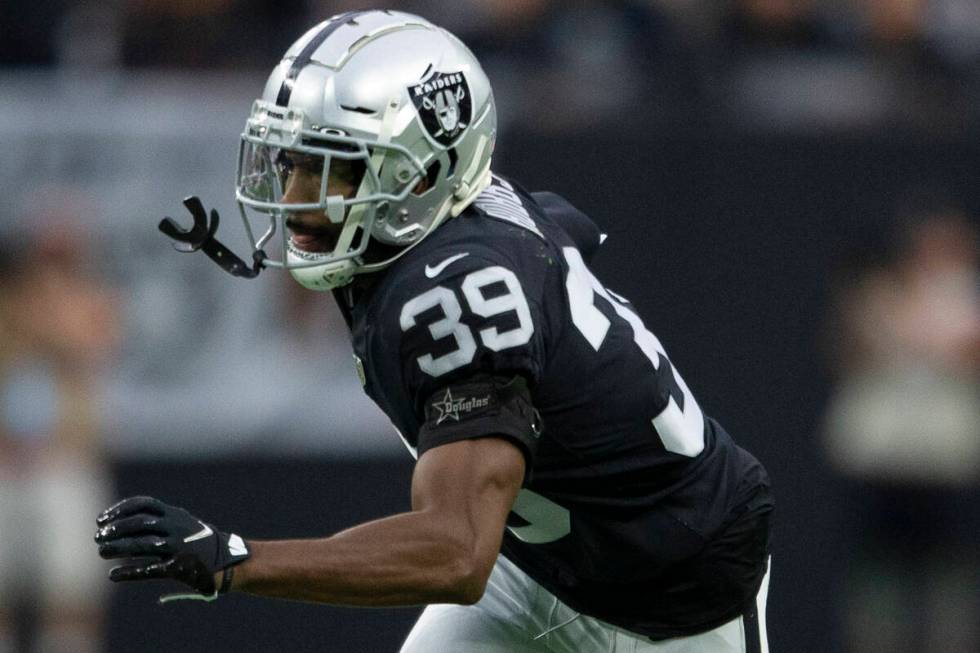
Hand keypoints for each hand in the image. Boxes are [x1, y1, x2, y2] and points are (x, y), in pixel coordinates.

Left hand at [95, 496, 249, 600]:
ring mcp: (178, 547)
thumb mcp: (181, 523)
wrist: (227, 560)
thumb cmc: (196, 542)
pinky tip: (113, 575)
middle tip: (99, 537)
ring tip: (101, 552)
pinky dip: (130, 571)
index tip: (101, 519)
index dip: (120, 510)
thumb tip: (116, 523)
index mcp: (175, 514)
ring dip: (118, 548)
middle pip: (140, 524)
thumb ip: (156, 521)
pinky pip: (150, 569)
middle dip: (116, 529)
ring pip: (142, 545)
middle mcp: (176, 527)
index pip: (143, 504)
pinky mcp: (179, 567)